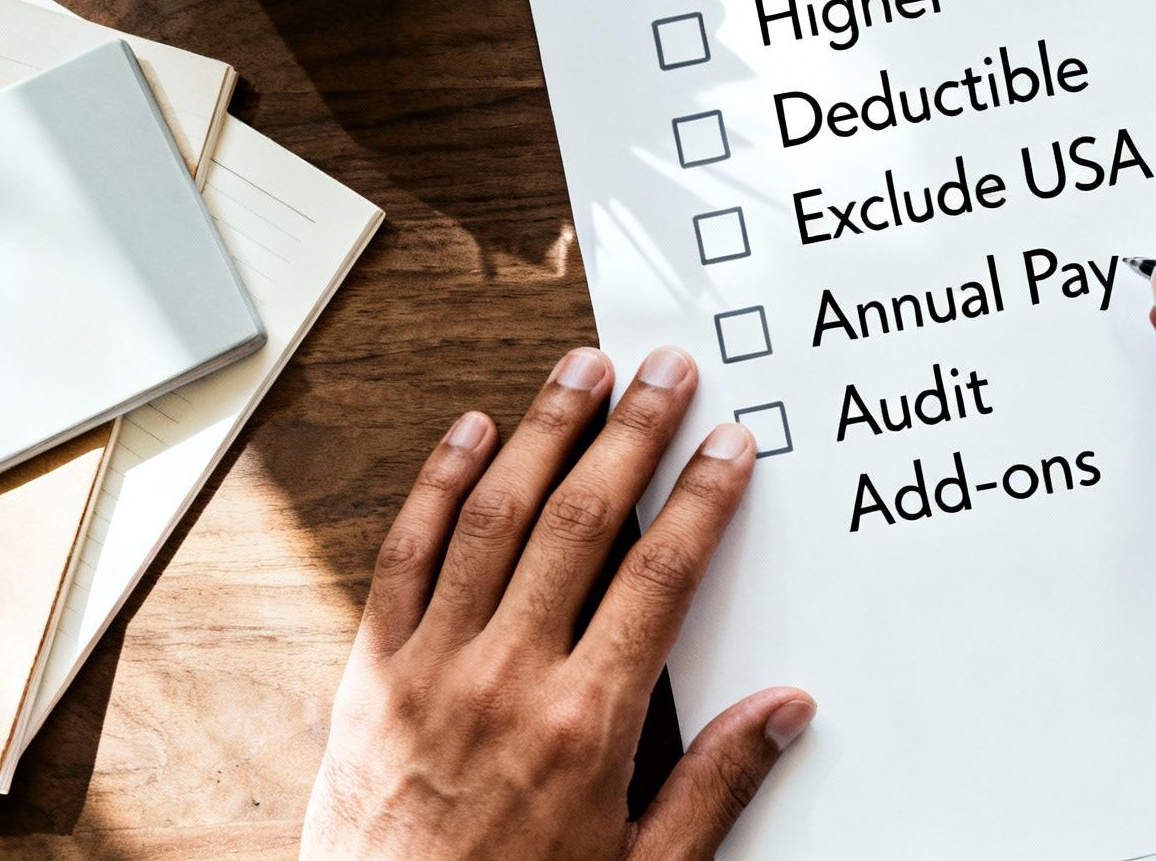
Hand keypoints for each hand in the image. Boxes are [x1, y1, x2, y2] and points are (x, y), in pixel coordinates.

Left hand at [302, 346, 814, 859]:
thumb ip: (716, 784)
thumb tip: (787, 709)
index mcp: (584, 723)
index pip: (661, 575)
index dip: (702, 498)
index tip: (729, 446)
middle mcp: (505, 677)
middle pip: (581, 520)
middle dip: (633, 433)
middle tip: (665, 370)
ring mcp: (429, 667)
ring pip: (493, 516)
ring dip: (542, 431)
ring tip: (580, 370)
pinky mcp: (369, 675)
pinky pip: (404, 556)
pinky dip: (437, 485)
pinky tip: (469, 434)